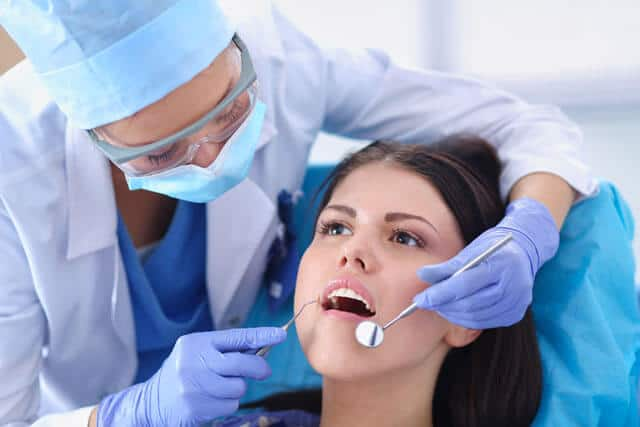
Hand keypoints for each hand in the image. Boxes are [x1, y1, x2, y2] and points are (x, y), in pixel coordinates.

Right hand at [97, 327, 285, 426]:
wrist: (150, 402)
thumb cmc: (184, 373)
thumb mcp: (198, 353)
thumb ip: (225, 350)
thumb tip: (261, 348)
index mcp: (197, 343)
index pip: (236, 337)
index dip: (261, 335)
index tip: (281, 335)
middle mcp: (193, 361)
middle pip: (241, 363)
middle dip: (258, 368)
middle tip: (264, 371)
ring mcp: (193, 385)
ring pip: (238, 387)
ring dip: (237, 389)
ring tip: (220, 388)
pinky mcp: (195, 407)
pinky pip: (230, 405)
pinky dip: (227, 404)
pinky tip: (210, 401)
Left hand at [414, 198, 558, 328]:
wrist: (524, 252)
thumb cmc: (492, 248)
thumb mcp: (471, 250)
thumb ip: (447, 266)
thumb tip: (422, 275)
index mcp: (502, 264)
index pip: (464, 284)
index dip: (439, 294)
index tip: (419, 299)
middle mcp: (514, 286)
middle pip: (470, 304)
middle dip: (443, 305)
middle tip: (425, 302)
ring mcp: (517, 303)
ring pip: (475, 317)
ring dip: (451, 314)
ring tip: (438, 305)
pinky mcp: (514, 314)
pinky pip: (484, 322)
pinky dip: (465, 318)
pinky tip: (455, 310)